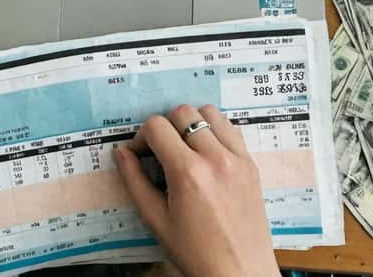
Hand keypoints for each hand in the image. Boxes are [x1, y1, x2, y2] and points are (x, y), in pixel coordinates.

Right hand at [113, 104, 279, 276]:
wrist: (239, 271)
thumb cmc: (195, 252)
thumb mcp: (155, 219)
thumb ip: (135, 180)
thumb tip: (121, 152)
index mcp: (188, 173)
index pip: (157, 127)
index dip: (141, 137)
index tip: (140, 154)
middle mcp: (215, 158)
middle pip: (183, 112)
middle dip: (165, 126)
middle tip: (161, 150)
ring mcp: (237, 158)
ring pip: (210, 112)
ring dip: (192, 123)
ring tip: (184, 148)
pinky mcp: (251, 164)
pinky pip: (231, 129)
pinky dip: (214, 131)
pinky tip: (206, 154)